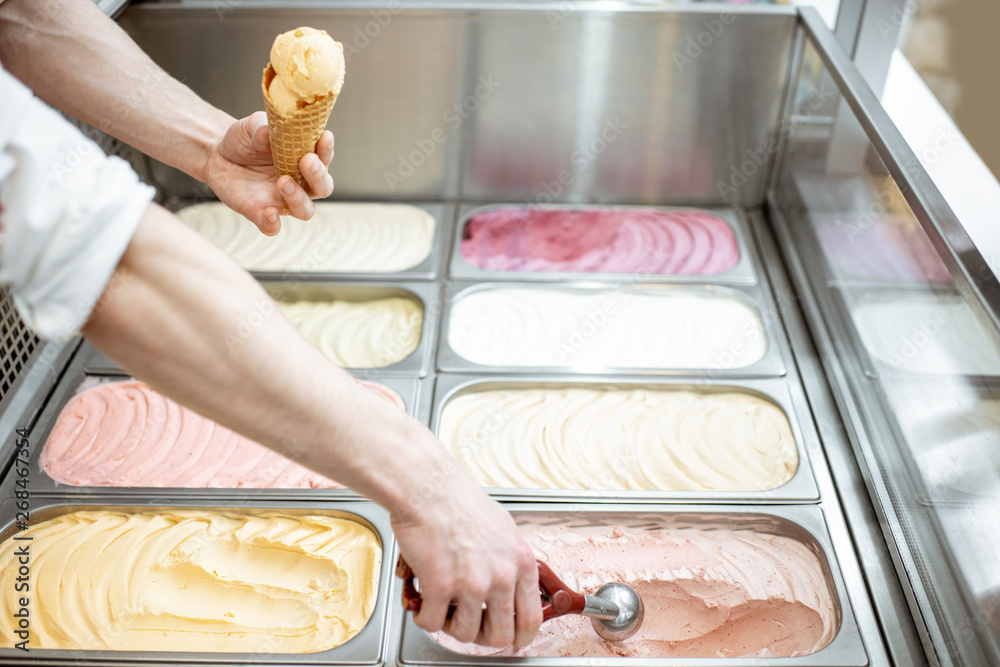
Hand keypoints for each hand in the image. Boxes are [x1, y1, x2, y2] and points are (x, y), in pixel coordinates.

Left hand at [203, 111, 333, 234]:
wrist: (218, 155)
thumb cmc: (244, 140)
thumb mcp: (251, 126)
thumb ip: (261, 127)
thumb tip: (267, 133)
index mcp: (303, 159)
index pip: (324, 158)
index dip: (326, 150)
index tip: (324, 136)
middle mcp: (299, 182)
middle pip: (323, 188)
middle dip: (319, 176)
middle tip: (307, 161)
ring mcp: (282, 200)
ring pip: (305, 210)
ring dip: (299, 199)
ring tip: (283, 181)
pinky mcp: (261, 213)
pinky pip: (272, 227)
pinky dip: (273, 224)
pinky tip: (269, 213)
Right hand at [392, 474, 541, 648]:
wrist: (429, 488)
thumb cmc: (460, 501)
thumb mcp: (504, 528)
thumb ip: (511, 561)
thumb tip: (513, 583)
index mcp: (521, 562)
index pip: (531, 618)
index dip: (520, 636)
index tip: (512, 638)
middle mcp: (501, 576)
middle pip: (499, 635)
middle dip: (482, 636)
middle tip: (471, 625)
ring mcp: (471, 584)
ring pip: (465, 633)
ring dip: (451, 625)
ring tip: (444, 607)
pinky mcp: (440, 586)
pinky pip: (433, 622)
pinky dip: (425, 617)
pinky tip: (424, 602)